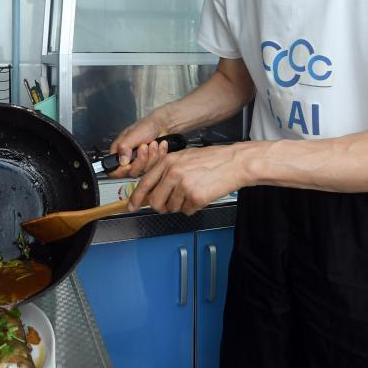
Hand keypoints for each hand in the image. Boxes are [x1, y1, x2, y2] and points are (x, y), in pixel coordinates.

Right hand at [108, 115, 168, 178]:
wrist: (163, 125)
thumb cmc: (146, 126)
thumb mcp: (133, 134)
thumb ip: (124, 147)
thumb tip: (122, 162)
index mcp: (119, 152)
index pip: (114, 171)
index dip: (121, 171)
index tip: (129, 165)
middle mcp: (129, 160)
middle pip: (132, 172)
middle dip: (141, 159)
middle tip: (144, 146)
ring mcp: (141, 163)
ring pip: (145, 170)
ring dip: (152, 155)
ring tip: (153, 143)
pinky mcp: (151, 164)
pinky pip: (156, 167)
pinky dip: (160, 155)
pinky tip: (159, 146)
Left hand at [127, 143, 252, 215]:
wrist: (235, 163)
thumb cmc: (213, 159)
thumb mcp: (184, 157)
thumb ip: (167, 170)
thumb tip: (155, 186)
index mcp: (168, 162)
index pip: (144, 183)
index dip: (136, 197)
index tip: (131, 206)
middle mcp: (173, 173)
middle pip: (156, 202)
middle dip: (162, 206)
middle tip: (170, 204)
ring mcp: (184, 186)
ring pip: (172, 208)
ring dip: (181, 204)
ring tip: (194, 191)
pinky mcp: (195, 198)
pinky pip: (187, 211)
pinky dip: (194, 207)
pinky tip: (202, 195)